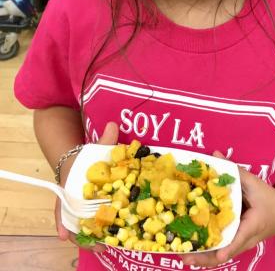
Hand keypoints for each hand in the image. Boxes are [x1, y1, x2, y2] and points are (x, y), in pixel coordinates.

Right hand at [55, 122, 118, 250]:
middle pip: (74, 221)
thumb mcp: (93, 148)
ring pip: (84, 226)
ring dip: (92, 237)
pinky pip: (93, 224)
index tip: (64, 236)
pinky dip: (99, 233)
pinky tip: (109, 243)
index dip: (62, 222)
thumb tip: (114, 125)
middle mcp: (73, 201)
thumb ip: (104, 139)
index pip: (62, 207)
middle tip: (97, 246)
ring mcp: (81, 207)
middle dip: (83, 234)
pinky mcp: (91, 210)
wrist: (76, 159)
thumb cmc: (83, 158)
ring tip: (106, 248)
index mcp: (70, 188)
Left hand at [182, 151, 274, 267]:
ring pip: (221, 256)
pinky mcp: (235, 243)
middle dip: (205, 258)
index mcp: (252, 225)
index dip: (228, 247)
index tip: (218, 254)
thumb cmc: (268, 198)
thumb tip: (215, 154)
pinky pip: (220, 250)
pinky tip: (190, 250)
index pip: (240, 238)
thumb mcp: (254, 183)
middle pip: (225, 253)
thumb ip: (234, 170)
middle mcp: (245, 239)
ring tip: (182, 257)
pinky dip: (206, 252)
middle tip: (184, 257)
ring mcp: (240, 244)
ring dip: (203, 258)